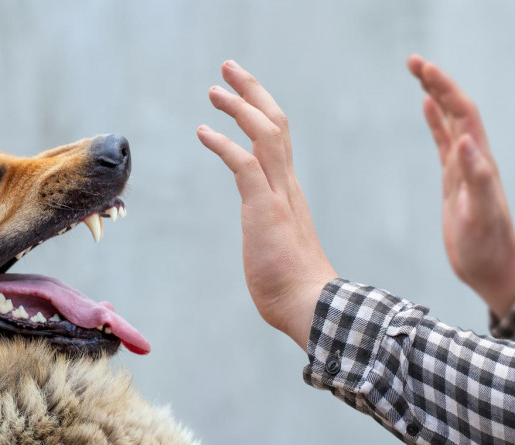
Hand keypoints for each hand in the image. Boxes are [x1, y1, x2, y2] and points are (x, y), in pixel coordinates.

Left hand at [197, 60, 336, 349]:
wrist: (311, 306)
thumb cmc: (293, 285)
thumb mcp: (278, 246)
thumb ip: (271, 230)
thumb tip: (265, 237)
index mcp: (288, 191)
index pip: (278, 138)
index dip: (260, 110)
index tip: (242, 93)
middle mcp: (287, 185)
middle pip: (275, 123)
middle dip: (252, 91)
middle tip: (229, 69)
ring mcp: (278, 195)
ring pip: (265, 134)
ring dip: (239, 107)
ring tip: (214, 89)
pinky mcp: (264, 209)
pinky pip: (244, 164)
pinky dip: (223, 143)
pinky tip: (203, 131)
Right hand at [408, 55, 514, 315]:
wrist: (491, 268)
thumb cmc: (487, 246)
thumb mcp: (482, 214)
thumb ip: (477, 177)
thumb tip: (464, 139)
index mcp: (480, 161)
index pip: (463, 113)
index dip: (444, 88)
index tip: (423, 69)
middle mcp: (474, 157)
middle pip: (456, 109)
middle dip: (437, 82)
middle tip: (412, 61)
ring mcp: (464, 167)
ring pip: (450, 121)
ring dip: (435, 95)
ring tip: (418, 74)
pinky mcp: (454, 179)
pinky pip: (443, 142)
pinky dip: (434, 121)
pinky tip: (426, 109)